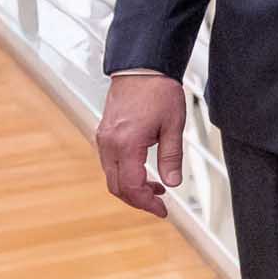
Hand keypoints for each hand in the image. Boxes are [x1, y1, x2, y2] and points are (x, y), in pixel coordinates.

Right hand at [95, 72, 185, 218]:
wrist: (141, 68)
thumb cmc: (159, 91)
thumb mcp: (174, 125)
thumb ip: (171, 157)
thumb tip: (173, 182)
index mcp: (126, 144)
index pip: (131, 186)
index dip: (146, 203)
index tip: (162, 210)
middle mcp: (109, 144)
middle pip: (117, 187)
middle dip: (138, 200)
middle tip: (160, 204)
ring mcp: (104, 139)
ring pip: (112, 177)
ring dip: (132, 187)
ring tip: (157, 187)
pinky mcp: (104, 134)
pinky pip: (111, 164)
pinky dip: (125, 174)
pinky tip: (144, 172)